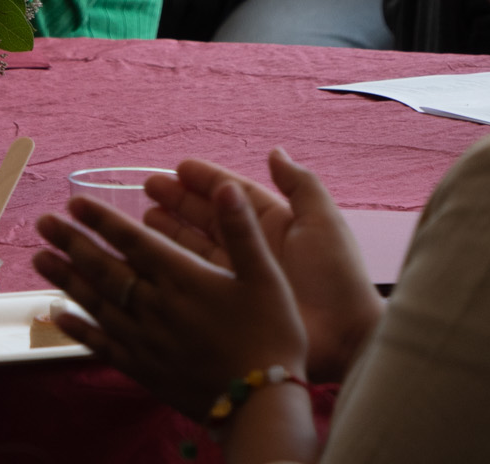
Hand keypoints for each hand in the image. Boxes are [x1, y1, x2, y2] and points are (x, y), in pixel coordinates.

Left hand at [33, 183, 307, 421]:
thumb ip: (241, 229)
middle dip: (71, 242)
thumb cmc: (271, 335)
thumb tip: (225, 185)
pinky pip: (102, 346)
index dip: (101, 220)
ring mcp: (146, 341)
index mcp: (182, 279)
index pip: (132, 242)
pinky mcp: (144, 369)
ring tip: (38, 259)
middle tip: (41, 222)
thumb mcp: (266, 276)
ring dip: (65, 279)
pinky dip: (77, 330)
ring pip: (96, 304)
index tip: (73, 203)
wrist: (262, 406)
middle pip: (104, 269)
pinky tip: (57, 317)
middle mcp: (156, 307)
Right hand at [143, 149, 382, 382]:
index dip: (206, 179)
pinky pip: (198, 278)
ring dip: (172, 230)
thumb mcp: (322, 221)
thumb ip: (300, 184)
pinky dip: (176, 264)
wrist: (344, 338)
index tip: (179, 167)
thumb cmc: (335, 275)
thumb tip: (275, 151)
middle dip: (180, 201)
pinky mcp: (232, 303)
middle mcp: (253, 246)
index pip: (234, 194)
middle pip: (210, 217)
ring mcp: (241, 276)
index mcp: (275, 223)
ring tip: (145, 216)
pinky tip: (154, 253)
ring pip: (198, 246)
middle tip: (149, 187)